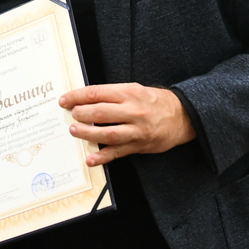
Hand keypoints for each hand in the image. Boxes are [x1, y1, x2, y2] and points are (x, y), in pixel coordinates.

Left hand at [59, 83, 195, 165]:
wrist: (183, 116)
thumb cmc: (155, 102)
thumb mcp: (135, 90)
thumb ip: (113, 94)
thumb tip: (85, 99)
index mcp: (129, 93)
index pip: (97, 93)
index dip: (77, 96)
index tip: (65, 100)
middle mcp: (133, 111)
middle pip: (101, 112)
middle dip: (81, 114)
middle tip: (71, 115)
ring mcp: (136, 130)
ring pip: (108, 133)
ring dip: (88, 133)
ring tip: (75, 131)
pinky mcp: (139, 145)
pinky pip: (118, 152)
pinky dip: (102, 156)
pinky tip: (90, 158)